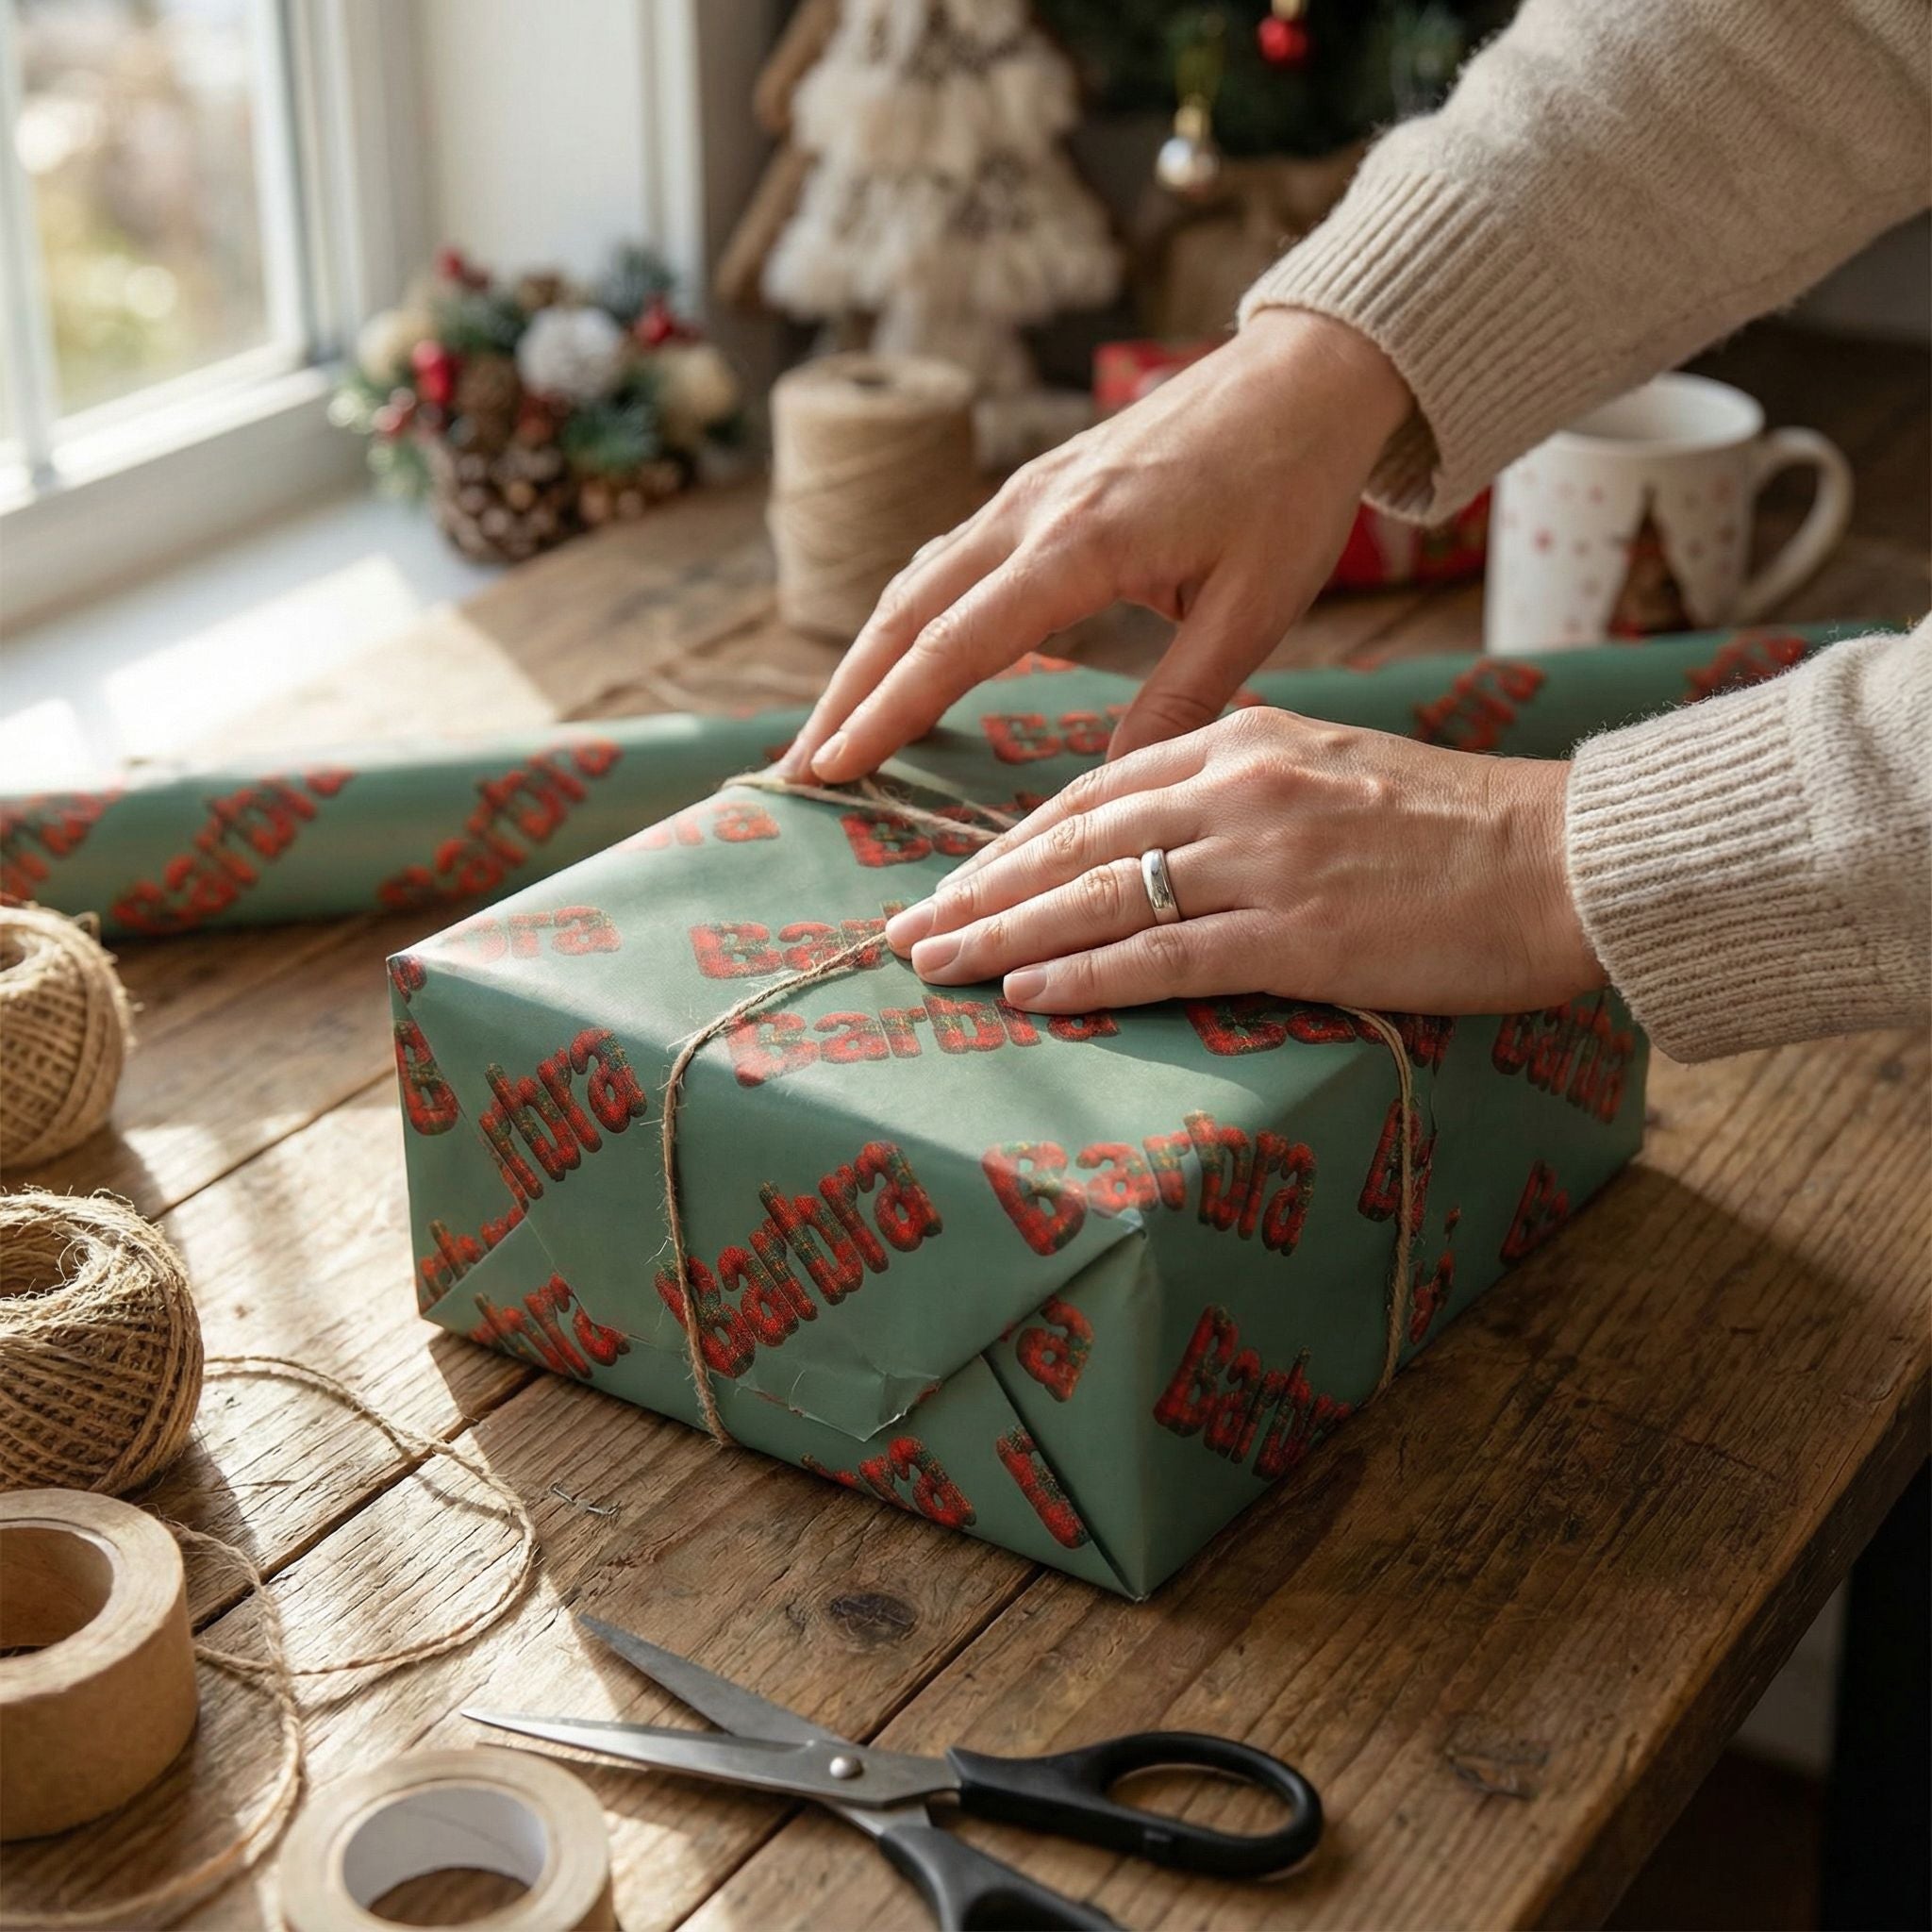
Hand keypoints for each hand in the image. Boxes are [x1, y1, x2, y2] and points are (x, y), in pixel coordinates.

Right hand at [779, 309, 1412, 784]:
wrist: (1303, 377)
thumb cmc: (1290, 489)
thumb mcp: (1254, 607)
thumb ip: (1180, 698)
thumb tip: (1112, 786)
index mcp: (1081, 543)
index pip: (954, 643)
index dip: (887, 712)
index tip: (833, 769)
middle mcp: (1030, 511)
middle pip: (902, 612)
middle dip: (843, 696)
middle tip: (793, 770)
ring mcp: (1024, 492)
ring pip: (912, 582)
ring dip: (861, 659)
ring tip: (826, 732)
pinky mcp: (1034, 488)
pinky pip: (944, 558)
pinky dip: (904, 617)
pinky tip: (893, 658)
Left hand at [882, 709, 1605, 1015]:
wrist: (1564, 858)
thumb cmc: (1461, 824)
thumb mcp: (1336, 770)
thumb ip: (1247, 789)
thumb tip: (1171, 832)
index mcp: (1246, 741)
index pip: (1096, 791)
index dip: (1014, 841)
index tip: (957, 875)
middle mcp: (1239, 789)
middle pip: (1074, 842)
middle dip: (978, 888)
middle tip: (907, 928)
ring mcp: (1263, 862)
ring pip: (1098, 897)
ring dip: (1001, 933)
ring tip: (935, 965)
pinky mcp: (1296, 936)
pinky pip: (1162, 957)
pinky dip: (1084, 976)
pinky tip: (1026, 992)